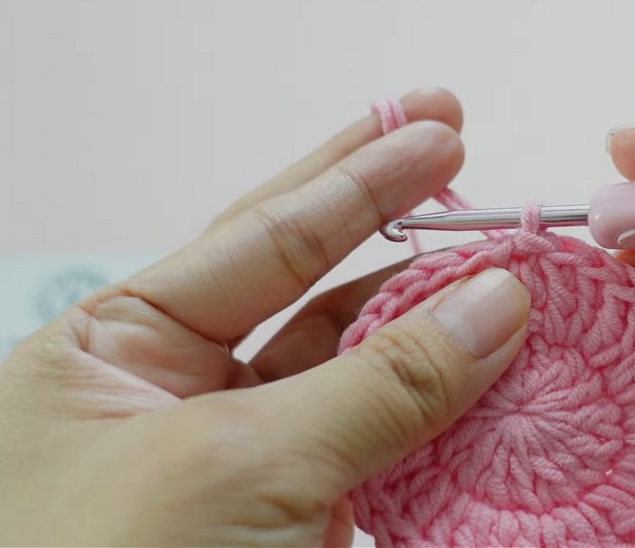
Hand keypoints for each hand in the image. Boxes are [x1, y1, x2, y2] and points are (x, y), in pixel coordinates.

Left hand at [0, 88, 530, 546]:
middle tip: (469, 159)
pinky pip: (387, 453)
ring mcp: (249, 462)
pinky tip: (499, 384)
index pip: (263, 235)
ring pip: (365, 374)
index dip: (359, 176)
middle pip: (315, 285)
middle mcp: (182, 394)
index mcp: (119, 352)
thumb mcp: (239, 467)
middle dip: (396, 226)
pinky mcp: (302, 525)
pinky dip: (448, 426)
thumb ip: (379, 383)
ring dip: (443, 336)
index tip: (440, 127)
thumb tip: (497, 301)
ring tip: (515, 283)